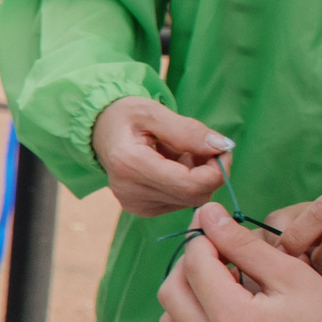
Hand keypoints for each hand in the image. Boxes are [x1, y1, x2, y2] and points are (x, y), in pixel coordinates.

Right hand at [89, 98, 229, 216]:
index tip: (222, 149)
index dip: (217, 170)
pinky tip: (174, 166)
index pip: (189, 184)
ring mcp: (134, 204)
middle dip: (210, 172)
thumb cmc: (126, 116)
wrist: (99, 131)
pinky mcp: (140, 209)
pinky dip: (186, 184)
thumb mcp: (155, 112)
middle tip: (206, 147)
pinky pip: (179, 202)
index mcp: (130, 164)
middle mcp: (129, 190)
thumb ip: (189, 131)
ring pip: (190, 200)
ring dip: (198, 177)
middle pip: (193, 195)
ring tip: (183, 153)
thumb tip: (223, 147)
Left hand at [156, 203, 321, 321]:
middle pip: (171, 291)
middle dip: (189, 262)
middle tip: (222, 248)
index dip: (203, 236)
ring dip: (188, 289)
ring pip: (172, 316)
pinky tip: (231, 300)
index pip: (194, 265)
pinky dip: (196, 313)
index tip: (219, 222)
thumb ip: (244, 244)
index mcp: (232, 320)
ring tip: (227, 275)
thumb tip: (207, 214)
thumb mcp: (294, 275)